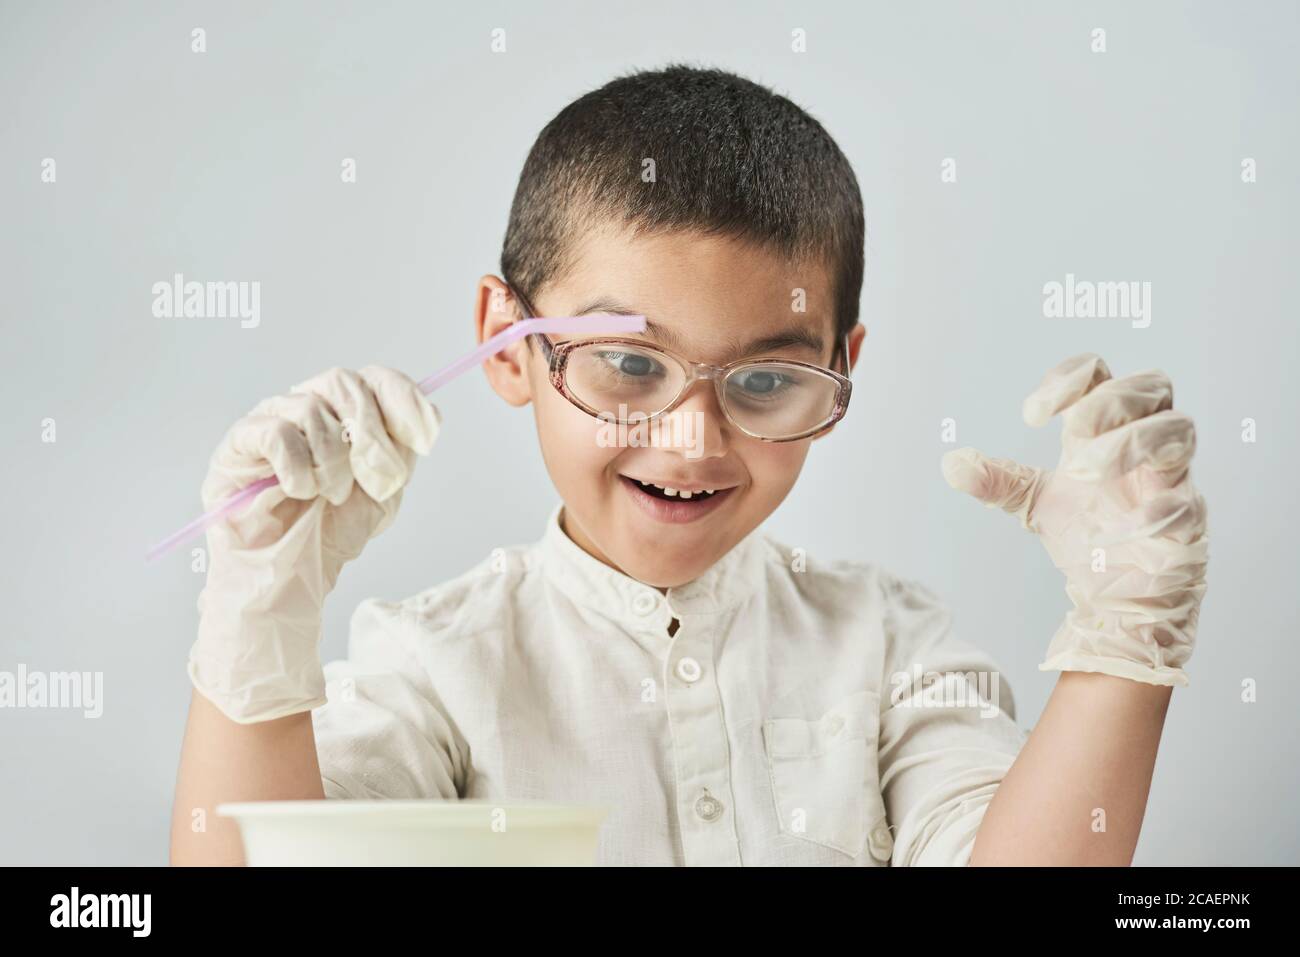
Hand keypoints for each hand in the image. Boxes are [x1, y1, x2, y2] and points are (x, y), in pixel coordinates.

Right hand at [189, 366, 440, 722]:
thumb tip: (428, 414)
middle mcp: (305, 407)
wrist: (292, 575)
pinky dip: (296, 466)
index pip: (374, 379)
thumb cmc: (330, 533)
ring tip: (331, 494)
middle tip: (374, 477)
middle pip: (343, 382)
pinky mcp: (238, 444)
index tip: (424, 436)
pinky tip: (299, 491)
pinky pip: (274, 432)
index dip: (403, 398)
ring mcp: (269, 420)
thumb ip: (402, 451)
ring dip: (331, 459)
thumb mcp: (383, 491)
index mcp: (342, 414)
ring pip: (309, 407)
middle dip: (369, 432)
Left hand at [942, 354, 1207, 686]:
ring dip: (1130, 441)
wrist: (1119, 599)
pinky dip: (1151, 507)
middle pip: (1153, 386)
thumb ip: (999, 482)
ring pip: (1179, 429)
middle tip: (1070, 430)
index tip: (1031, 414)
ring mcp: (1171, 480)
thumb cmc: (1090, 537)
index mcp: (1106, 433)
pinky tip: (1116, 527)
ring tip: (1085, 470)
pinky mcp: (1189, 522)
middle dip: (1109, 399)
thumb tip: (952, 464)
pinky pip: (1185, 500)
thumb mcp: (1036, 505)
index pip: (1101, 375)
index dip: (1070, 378)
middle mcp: (1143, 447)